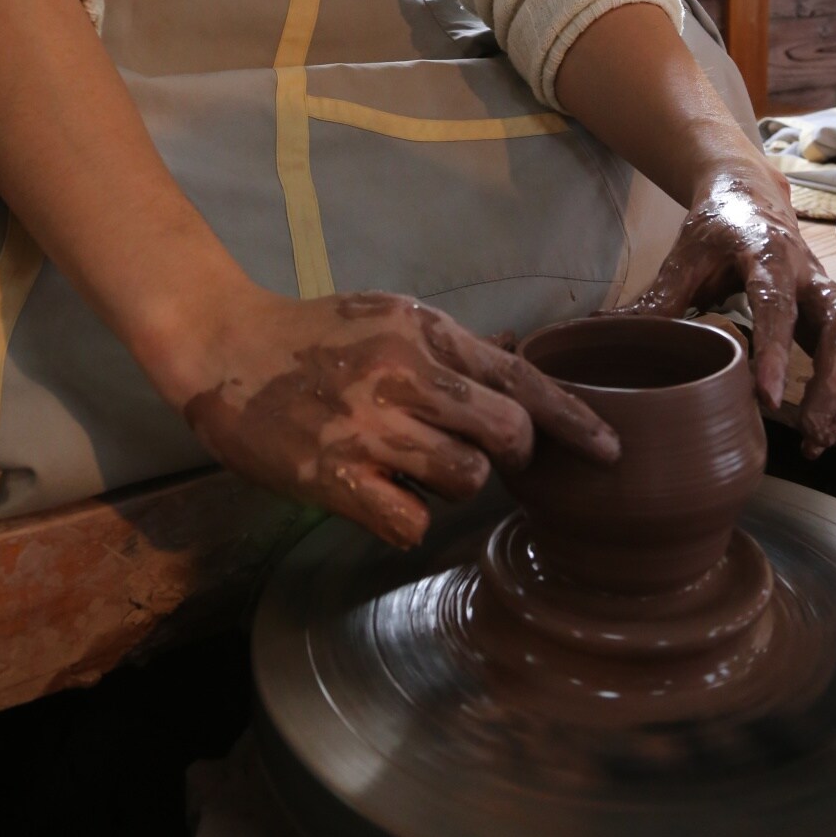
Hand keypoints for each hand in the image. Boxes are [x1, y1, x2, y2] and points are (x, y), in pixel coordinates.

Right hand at [184, 290, 619, 547]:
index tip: (610, 450)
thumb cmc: (313, 335)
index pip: (520, 376)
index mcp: (424, 330)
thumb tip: (517, 353)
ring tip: (416, 468)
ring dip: (454, 484)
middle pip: (507, 432)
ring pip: (465, 478)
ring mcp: (370, 425)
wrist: (225, 346)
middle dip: (509, 454)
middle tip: (476, 453)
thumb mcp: (388, 316)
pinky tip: (382, 496)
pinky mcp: (335, 473)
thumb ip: (450, 345)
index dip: (573, 419)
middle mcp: (405, 373)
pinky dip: (406, 518)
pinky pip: (410, 520)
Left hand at [619, 167, 835, 457]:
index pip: (777, 307)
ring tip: (821, 438)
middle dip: (833, 384)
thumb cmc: (715, 228)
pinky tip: (830, 423)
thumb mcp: (683, 257)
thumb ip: (656, 300)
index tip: (770, 400)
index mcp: (767, 253)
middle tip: (811, 432)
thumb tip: (604, 335)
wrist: (748, 194)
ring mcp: (828, 290)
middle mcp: (808, 272)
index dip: (776, 353)